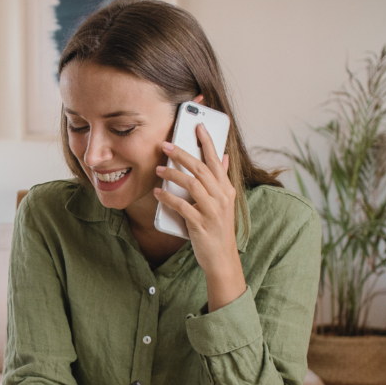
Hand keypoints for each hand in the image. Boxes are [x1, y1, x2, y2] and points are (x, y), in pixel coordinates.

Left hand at [154, 123, 245, 310]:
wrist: (221, 258)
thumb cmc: (218, 228)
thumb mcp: (224, 203)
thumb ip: (221, 180)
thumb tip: (223, 158)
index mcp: (226, 189)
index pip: (216, 160)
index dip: (206, 142)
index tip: (197, 126)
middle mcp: (222, 197)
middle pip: (200, 168)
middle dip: (182, 154)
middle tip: (165, 144)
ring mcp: (212, 211)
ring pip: (191, 184)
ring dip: (172, 174)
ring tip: (158, 169)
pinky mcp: (200, 224)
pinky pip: (182, 206)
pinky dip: (168, 198)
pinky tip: (158, 192)